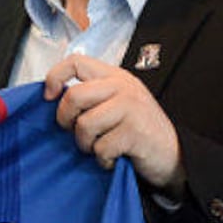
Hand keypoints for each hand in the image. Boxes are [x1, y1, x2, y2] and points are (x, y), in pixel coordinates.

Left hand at [44, 54, 185, 193]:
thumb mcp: (116, 103)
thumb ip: (91, 95)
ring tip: (100, 147)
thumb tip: (52, 99)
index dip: (54, 77)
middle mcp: (122, 87)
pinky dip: (103, 159)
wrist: (173, 154)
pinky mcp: (135, 131)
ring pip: (84, 124)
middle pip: (73, 96)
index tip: (49, 97)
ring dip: (86, 144)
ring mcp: (130, 107)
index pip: (75, 62)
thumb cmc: (139, 130)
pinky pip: (101, 147)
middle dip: (66, 120)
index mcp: (114, 77)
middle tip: (76, 132)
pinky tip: (115, 157)